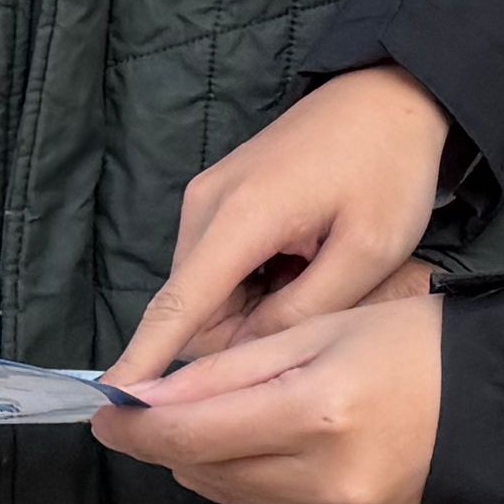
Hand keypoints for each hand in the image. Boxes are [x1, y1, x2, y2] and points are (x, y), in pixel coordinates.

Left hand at [92, 293, 443, 503]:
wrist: (501, 403)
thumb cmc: (413, 342)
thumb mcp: (320, 331)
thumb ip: (232, 368)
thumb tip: (150, 396)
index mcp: (316, 413)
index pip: (191, 435)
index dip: (135, 429)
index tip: (102, 414)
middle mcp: (323, 479)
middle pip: (204, 470)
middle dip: (171, 440)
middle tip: (158, 406)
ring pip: (233, 492)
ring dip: (210, 457)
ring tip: (226, 414)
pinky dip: (256, 473)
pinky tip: (278, 439)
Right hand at [108, 65, 453, 385]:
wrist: (388, 96)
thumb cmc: (386, 171)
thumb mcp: (365, 253)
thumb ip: (301, 313)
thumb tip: (244, 358)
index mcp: (239, 218)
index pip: (177, 307)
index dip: (145, 361)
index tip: (114, 407)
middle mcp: (205, 208)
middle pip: (194, 310)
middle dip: (242, 334)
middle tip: (314, 309)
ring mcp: (207, 199)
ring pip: (207, 293)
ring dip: (252, 306)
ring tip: (315, 274)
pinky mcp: (218, 198)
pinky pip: (218, 267)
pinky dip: (253, 282)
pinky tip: (302, 260)